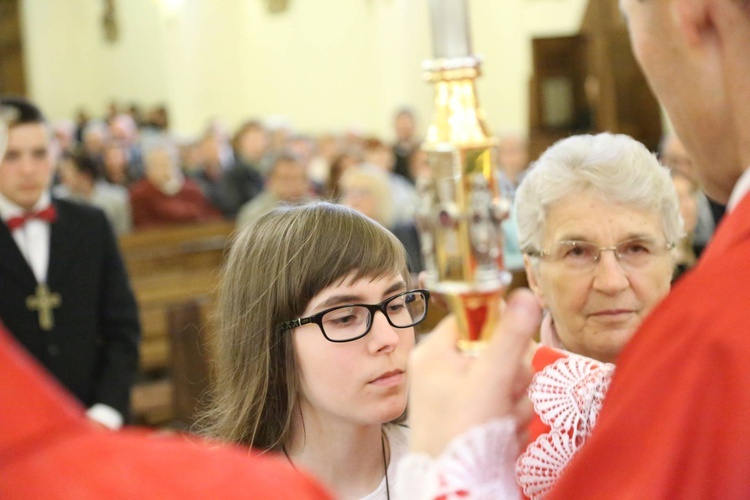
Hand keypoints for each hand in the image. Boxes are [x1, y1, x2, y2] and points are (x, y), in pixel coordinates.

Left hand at [407, 288, 539, 456]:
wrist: (452, 489)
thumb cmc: (460, 432)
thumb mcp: (489, 378)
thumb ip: (510, 337)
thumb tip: (527, 294)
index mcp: (435, 352)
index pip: (473, 319)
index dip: (498, 330)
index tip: (510, 350)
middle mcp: (444, 370)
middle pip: (496, 349)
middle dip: (512, 375)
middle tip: (505, 392)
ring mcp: (458, 395)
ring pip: (506, 378)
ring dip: (515, 400)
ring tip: (502, 419)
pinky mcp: (473, 416)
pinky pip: (504, 402)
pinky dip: (510, 418)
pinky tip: (503, 433)